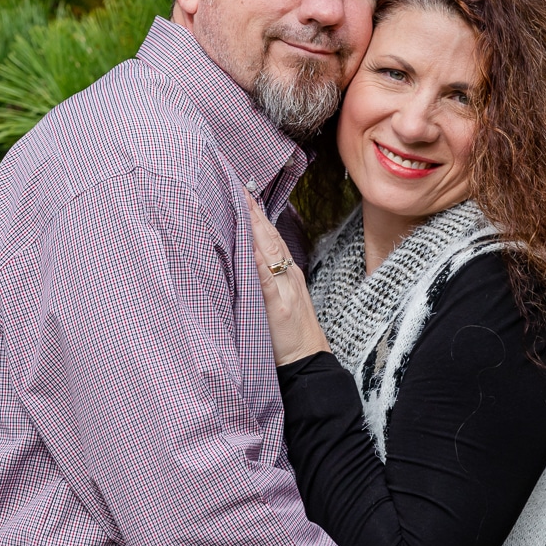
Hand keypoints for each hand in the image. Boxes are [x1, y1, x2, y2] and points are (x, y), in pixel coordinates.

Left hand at [246, 197, 330, 365]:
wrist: (307, 360)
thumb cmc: (289, 333)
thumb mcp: (279, 298)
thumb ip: (265, 276)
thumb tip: (244, 257)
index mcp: (286, 272)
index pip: (270, 236)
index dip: (256, 213)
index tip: (241, 190)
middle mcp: (287, 274)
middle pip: (269, 236)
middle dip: (253, 211)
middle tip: (237, 186)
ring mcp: (284, 289)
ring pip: (268, 252)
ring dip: (254, 227)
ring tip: (241, 204)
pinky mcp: (277, 307)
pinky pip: (266, 283)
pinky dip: (258, 265)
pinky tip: (249, 249)